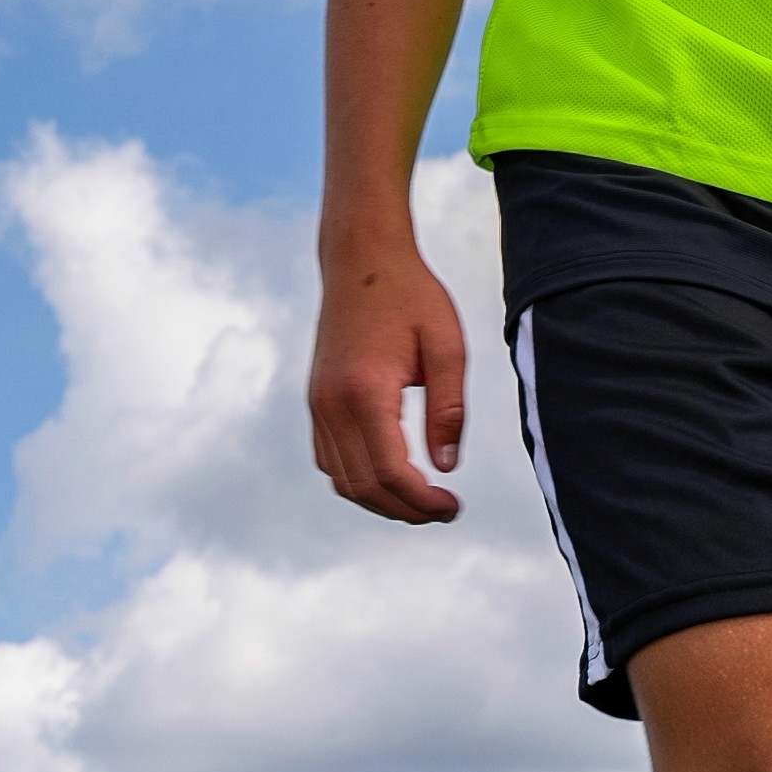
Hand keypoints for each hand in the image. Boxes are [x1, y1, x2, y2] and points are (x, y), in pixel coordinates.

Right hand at [308, 241, 470, 518]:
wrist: (361, 260)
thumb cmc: (411, 296)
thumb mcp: (447, 345)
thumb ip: (449, 408)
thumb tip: (447, 467)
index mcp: (365, 391)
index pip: (390, 472)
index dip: (423, 501)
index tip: (454, 506)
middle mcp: (332, 404)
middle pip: (363, 486)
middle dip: (405, 510)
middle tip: (445, 511)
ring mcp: (318, 405)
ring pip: (342, 480)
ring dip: (381, 501)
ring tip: (423, 500)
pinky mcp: (316, 402)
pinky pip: (330, 460)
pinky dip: (359, 480)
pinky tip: (394, 477)